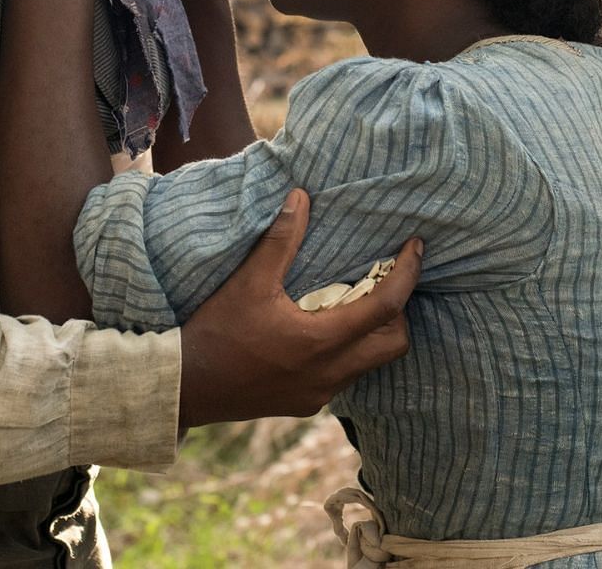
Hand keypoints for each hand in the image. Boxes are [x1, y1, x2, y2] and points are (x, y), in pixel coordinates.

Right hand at [177, 189, 421, 427]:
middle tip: (383, 280)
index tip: (415, 247)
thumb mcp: (248, 282)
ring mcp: (319, 394)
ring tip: (355, 300)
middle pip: (394, 344)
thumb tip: (301, 197)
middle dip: (398, 311)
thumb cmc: (216, 332)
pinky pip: (345, 376)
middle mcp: (329, 374)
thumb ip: (280, 240)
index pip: (386, 307)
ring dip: (372, 332)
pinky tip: (323, 330)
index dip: (407, 274)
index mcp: (320, 341)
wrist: (185, 388)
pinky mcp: (306, 405)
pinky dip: (348, 351)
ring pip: (370, 363)